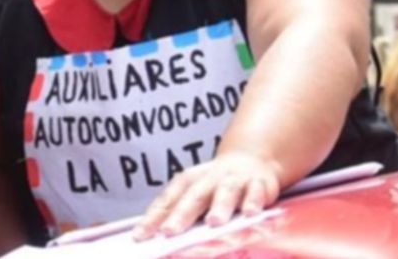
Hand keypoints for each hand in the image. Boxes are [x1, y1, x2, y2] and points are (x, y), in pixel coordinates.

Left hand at [133, 152, 281, 239]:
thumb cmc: (215, 185)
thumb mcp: (194, 195)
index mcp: (188, 183)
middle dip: (181, 215)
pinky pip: (255, 193)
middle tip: (168, 232)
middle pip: (193, 198)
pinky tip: (249, 213)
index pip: (167, 201)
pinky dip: (252, 201)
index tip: (140, 236)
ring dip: (219, 206)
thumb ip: (178, 213)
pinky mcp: (258, 184)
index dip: (153, 218)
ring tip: (213, 222)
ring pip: (225, 193)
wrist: (251, 160)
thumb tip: (150, 238)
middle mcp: (209, 181)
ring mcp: (234, 181)